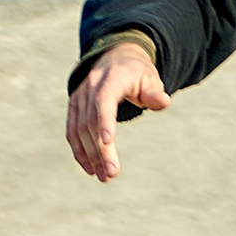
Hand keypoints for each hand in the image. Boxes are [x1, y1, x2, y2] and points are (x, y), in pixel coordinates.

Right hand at [65, 41, 170, 181]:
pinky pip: (73, 131)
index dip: (105, 120)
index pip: (105, 100)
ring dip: (91, 155)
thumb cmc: (137, 73)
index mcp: (112, 77)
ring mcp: (80, 96)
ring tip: (104, 176)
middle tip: (111, 173)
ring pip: (81, 129)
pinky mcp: (74, 106)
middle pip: (92, 121)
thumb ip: (154, 92)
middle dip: (100, 149)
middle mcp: (91, 85)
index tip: (108, 142)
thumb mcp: (150, 79)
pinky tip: (90, 168)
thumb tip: (163, 101)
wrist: (115, 59)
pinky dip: (79, 151)